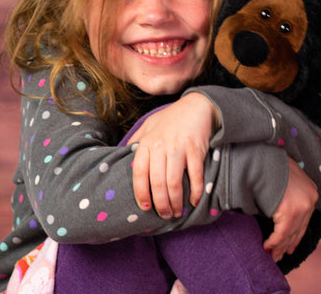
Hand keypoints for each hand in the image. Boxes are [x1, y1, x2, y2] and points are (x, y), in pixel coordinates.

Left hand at [129, 93, 219, 218]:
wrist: (198, 105)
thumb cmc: (172, 117)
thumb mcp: (149, 124)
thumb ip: (137, 140)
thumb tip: (123, 154)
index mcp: (147, 142)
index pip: (139, 173)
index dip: (141, 193)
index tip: (145, 207)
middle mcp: (161, 146)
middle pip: (156, 183)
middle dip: (160, 204)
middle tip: (163, 215)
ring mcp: (179, 148)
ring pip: (173, 183)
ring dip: (175, 202)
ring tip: (177, 212)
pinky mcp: (196, 150)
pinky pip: (195, 176)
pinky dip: (195, 191)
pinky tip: (194, 200)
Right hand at [263, 157, 317, 261]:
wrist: (262, 157)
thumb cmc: (270, 163)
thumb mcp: (286, 175)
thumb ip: (289, 190)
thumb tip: (282, 204)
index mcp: (311, 190)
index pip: (305, 219)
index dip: (296, 235)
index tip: (289, 246)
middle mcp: (309, 200)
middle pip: (299, 229)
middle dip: (288, 244)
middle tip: (279, 256)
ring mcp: (301, 206)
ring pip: (290, 234)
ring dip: (279, 247)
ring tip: (272, 257)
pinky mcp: (289, 211)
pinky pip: (281, 233)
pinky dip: (273, 242)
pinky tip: (266, 247)